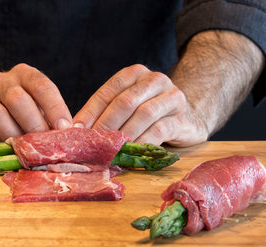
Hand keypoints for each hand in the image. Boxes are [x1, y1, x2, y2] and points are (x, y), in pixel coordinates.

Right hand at [0, 63, 72, 150]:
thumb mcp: (37, 107)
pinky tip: (0, 153)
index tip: (65, 129)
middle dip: (34, 126)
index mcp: (23, 75)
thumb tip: (73, 137)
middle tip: (44, 146)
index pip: (42, 86)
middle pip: (18, 100)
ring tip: (23, 152)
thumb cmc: (19, 112)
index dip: (55, 108)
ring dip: (12, 137)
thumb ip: (51, 118)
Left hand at [73, 64, 209, 146]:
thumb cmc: (150, 114)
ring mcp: (171, 98)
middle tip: (91, 143)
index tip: (76, 130)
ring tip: (109, 151)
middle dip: (105, 124)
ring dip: (124, 135)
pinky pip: (160, 130)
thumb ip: (107, 113)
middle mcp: (154, 80)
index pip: (108, 91)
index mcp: (135, 74)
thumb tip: (76, 131)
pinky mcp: (183, 119)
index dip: (91, 111)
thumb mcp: (128, 107)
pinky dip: (142, 143)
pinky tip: (131, 154)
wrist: (189, 118)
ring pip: (143, 115)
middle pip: (125, 101)